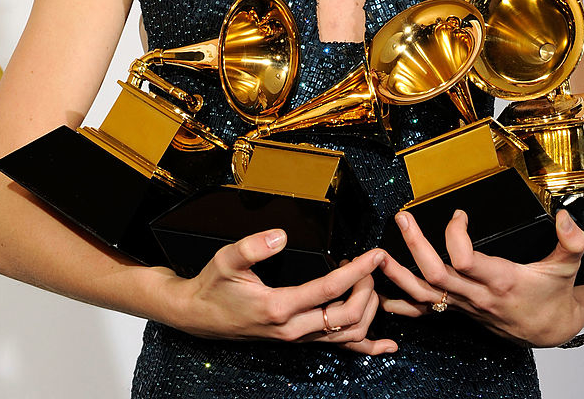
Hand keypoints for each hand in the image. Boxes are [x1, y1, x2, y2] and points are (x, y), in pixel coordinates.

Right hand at [161, 228, 397, 353]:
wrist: (198, 315)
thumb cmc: (213, 286)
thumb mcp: (226, 260)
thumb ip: (253, 246)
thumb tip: (281, 236)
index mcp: (279, 307)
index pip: (329, 289)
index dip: (357, 272)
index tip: (375, 255)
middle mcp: (292, 328)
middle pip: (348, 317)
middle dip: (367, 289)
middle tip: (370, 265)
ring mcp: (297, 337)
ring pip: (348, 336)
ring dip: (368, 310)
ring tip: (369, 283)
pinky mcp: (298, 339)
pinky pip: (338, 348)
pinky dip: (365, 347)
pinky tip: (386, 345)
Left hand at [380, 209, 583, 346]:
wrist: (550, 329)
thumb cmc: (554, 294)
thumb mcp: (568, 266)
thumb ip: (572, 241)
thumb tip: (565, 216)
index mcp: (500, 280)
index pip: (466, 261)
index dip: (456, 235)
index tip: (459, 213)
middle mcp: (478, 295)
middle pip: (436, 275)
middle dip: (415, 246)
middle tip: (402, 219)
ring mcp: (465, 305)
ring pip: (424, 295)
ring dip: (398, 275)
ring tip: (377, 254)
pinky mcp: (459, 310)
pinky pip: (426, 310)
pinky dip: (403, 303)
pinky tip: (382, 295)